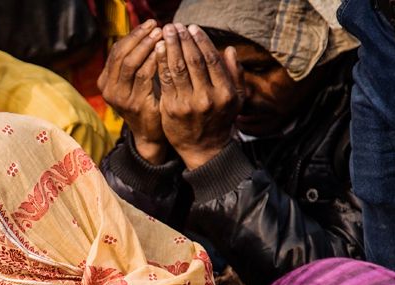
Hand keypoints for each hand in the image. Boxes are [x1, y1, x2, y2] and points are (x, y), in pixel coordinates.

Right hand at [98, 20, 166, 163]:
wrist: (150, 133)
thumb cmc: (146, 103)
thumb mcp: (133, 82)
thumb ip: (134, 62)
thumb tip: (145, 32)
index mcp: (105, 81)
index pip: (116, 51)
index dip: (132, 35)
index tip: (149, 24)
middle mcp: (108, 89)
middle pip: (121, 54)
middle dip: (139, 37)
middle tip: (156, 26)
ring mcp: (119, 98)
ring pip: (130, 63)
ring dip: (147, 46)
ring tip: (161, 34)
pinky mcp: (134, 103)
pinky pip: (144, 75)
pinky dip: (154, 60)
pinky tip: (164, 51)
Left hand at [156, 23, 241, 169]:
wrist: (203, 149)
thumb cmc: (219, 119)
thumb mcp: (235, 99)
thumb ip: (234, 75)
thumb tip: (229, 50)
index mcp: (225, 92)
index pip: (211, 60)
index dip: (201, 41)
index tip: (193, 28)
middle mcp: (207, 98)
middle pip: (193, 62)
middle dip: (183, 40)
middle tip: (175, 25)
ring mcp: (188, 104)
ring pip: (177, 69)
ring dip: (170, 48)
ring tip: (165, 33)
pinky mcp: (171, 109)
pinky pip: (165, 81)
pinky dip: (161, 64)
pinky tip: (158, 51)